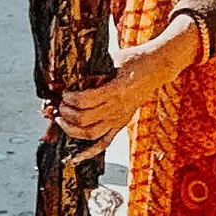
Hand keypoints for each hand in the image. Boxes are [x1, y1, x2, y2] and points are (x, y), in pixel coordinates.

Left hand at [51, 18, 203, 147]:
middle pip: (84, 119)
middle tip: (59, 105)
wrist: (157, 69)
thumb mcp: (112, 59)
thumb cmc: (134, 60)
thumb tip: (68, 75)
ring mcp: (120, 118)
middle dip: (66, 113)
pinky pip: (104, 142)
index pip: (85, 101)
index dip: (70, 99)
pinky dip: (89, 152)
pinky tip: (76, 156)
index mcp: (115, 90)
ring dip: (71, 130)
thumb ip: (93, 69)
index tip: (63, 93)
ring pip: (91, 134)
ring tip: (61, 120)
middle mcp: (117, 108)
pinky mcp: (122, 123)